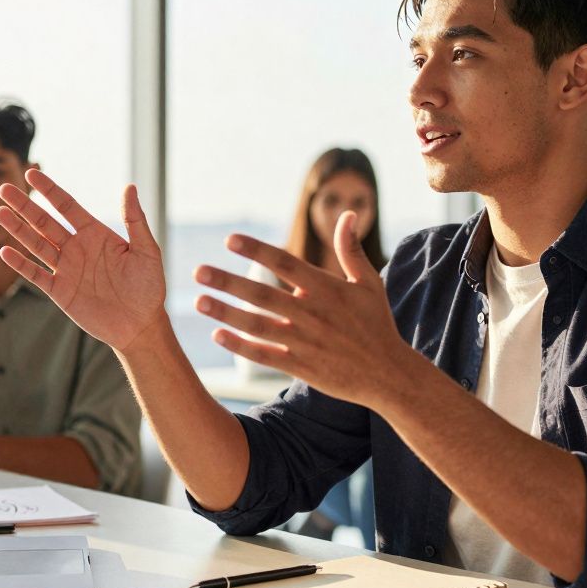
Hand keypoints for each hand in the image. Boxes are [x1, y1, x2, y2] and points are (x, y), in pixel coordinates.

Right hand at [0, 171, 166, 351]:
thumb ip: (135, 220)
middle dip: (24, 205)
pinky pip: (36, 275)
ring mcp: (66, 269)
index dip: (49, 190)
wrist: (140, 325)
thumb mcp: (146, 250)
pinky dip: (21, 264)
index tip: (31, 173)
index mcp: (95, 234)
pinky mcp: (60, 291)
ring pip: (36, 245)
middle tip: (3, 188)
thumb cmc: (148, 287)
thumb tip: (129, 186)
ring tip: (0, 212)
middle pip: (45, 222)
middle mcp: (77, 248)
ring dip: (18, 229)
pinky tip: (6, 251)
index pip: (67, 206)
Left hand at [194, 211, 415, 407]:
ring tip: (199, 301)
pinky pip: (265, 355)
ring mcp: (305, 342)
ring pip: (258, 325)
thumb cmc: (376, 324)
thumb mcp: (369, 284)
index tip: (230, 240)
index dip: (257, 251)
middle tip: (199, 272)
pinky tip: (218, 335)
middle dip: (228, 282)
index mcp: (327, 289)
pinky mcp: (301, 367)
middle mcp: (313, 314)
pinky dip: (240, 346)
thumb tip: (348, 213)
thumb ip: (351, 250)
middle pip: (263, 294)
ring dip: (226, 313)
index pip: (285, 263)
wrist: (388, 374)